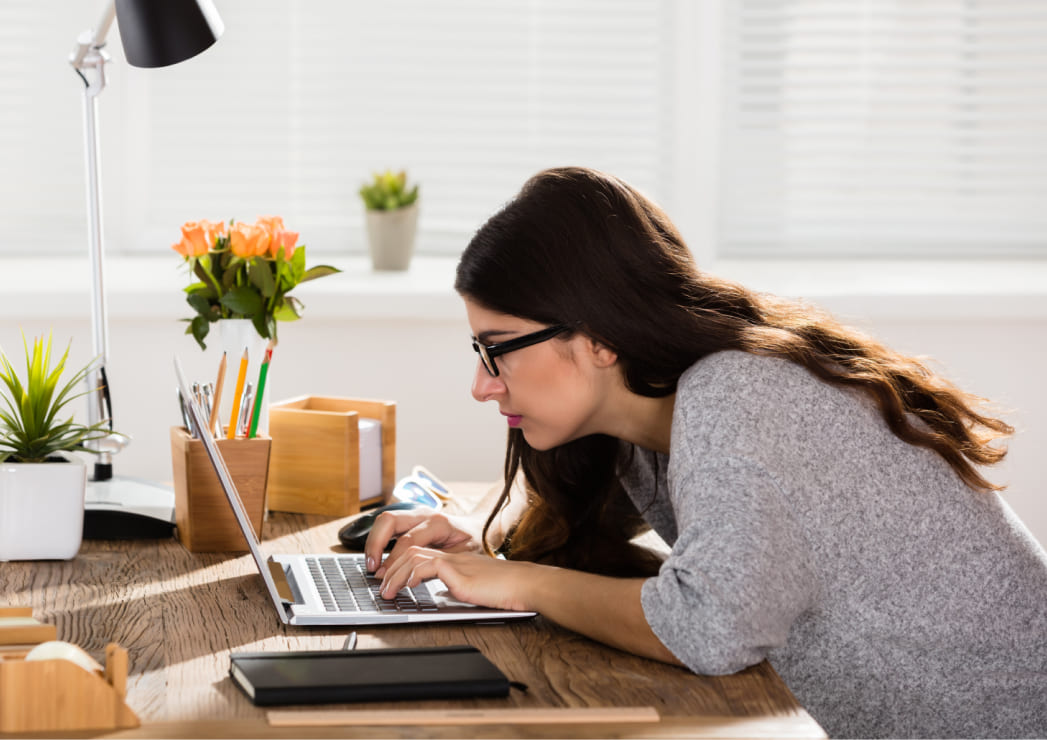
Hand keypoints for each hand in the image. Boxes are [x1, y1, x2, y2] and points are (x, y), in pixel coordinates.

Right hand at [364, 508, 483, 576]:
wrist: (479, 528)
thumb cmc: (472, 543)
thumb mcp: (462, 556)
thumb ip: (440, 563)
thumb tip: (416, 575)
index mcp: (438, 523)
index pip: (407, 540)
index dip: (393, 559)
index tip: (385, 576)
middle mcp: (424, 514)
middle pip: (389, 520)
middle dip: (375, 544)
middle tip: (372, 567)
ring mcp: (416, 514)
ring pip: (385, 520)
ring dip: (374, 541)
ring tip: (372, 564)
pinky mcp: (411, 519)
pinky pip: (389, 525)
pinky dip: (379, 540)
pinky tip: (378, 557)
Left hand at [378, 546, 538, 611]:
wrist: (524, 586)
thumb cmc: (504, 590)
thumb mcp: (472, 587)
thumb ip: (454, 586)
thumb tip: (439, 595)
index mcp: (453, 556)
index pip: (418, 549)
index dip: (398, 562)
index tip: (387, 578)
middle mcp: (451, 554)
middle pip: (409, 547)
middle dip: (389, 566)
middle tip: (379, 585)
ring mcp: (454, 560)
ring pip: (413, 554)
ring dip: (394, 573)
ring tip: (387, 591)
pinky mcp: (458, 570)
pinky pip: (426, 565)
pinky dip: (411, 575)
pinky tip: (406, 588)